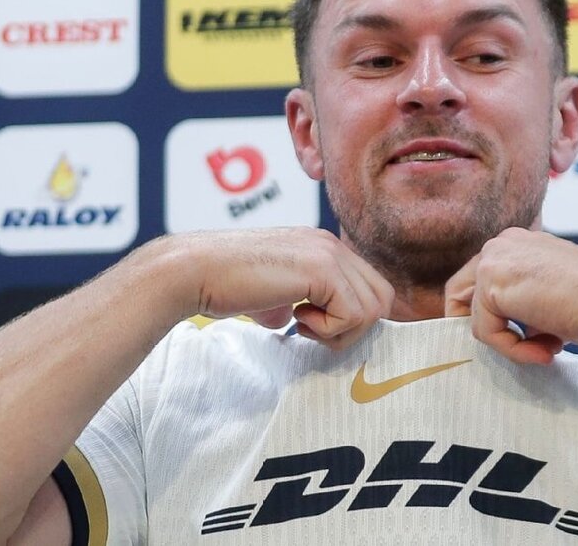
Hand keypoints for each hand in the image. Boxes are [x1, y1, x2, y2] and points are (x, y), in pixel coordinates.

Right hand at [176, 228, 394, 349]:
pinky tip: (296, 320)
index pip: (369, 287)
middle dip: (353, 327)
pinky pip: (353, 314)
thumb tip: (294, 320)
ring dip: (341, 330)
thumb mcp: (270, 295)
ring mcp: (329, 254)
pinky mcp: (322, 270)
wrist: (195, 271)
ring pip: (373, 308)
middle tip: (313, 331)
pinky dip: (329, 329)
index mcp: (323, 247)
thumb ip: (292, 302)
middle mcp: (331, 245)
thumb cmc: (224, 285)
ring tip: (303, 326)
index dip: (351, 318)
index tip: (314, 327)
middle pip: (381, 297)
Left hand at [443, 227, 577, 363]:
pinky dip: (513, 350)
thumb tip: (512, 331)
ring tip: (547, 350)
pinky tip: (546, 350)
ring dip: (510, 343)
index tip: (526, 339)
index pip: (481, 282)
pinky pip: (485, 332)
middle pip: (460, 295)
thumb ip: (526, 307)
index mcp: (519, 243)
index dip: (494, 317)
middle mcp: (502, 243)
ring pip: (476, 318)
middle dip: (489, 328)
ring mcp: (493, 259)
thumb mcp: (553, 299)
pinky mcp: (490, 282)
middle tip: (526, 348)